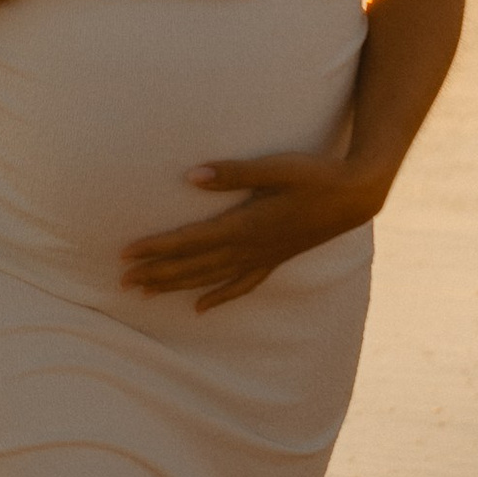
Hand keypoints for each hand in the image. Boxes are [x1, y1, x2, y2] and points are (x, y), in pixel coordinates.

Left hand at [120, 151, 382, 312]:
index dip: (155, 249)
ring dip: (176, 287)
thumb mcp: (275, 168)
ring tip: (145, 294)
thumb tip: (192, 176)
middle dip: (156, 274)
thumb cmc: (315, 175)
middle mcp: (249, 248)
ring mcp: (261, 258)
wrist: (355, 196)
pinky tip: (199, 308)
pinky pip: (240, 286)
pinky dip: (217, 298)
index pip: (189, 241)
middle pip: (192, 265)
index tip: (125, 254)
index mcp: (244, 225)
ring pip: (209, 279)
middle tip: (122, 282)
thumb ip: (232, 173)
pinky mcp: (273, 260)